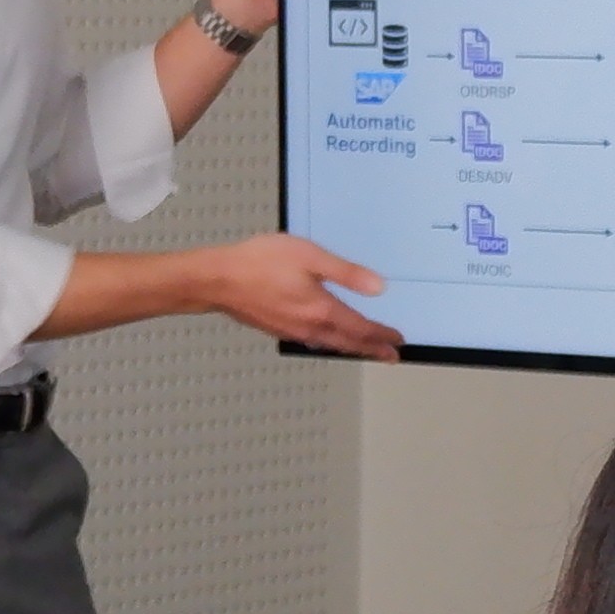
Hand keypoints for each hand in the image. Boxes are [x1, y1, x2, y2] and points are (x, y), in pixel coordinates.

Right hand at [201, 231, 400, 357]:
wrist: (217, 280)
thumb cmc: (258, 263)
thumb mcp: (309, 256)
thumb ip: (346, 273)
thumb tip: (378, 288)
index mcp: (321, 310)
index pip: (361, 329)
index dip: (382, 336)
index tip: (396, 340)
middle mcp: (309, 327)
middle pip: (349, 343)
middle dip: (372, 349)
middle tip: (390, 357)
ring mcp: (292, 331)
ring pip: (330, 345)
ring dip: (351, 348)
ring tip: (363, 349)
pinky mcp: (277, 329)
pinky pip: (313, 342)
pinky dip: (329, 343)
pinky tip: (326, 339)